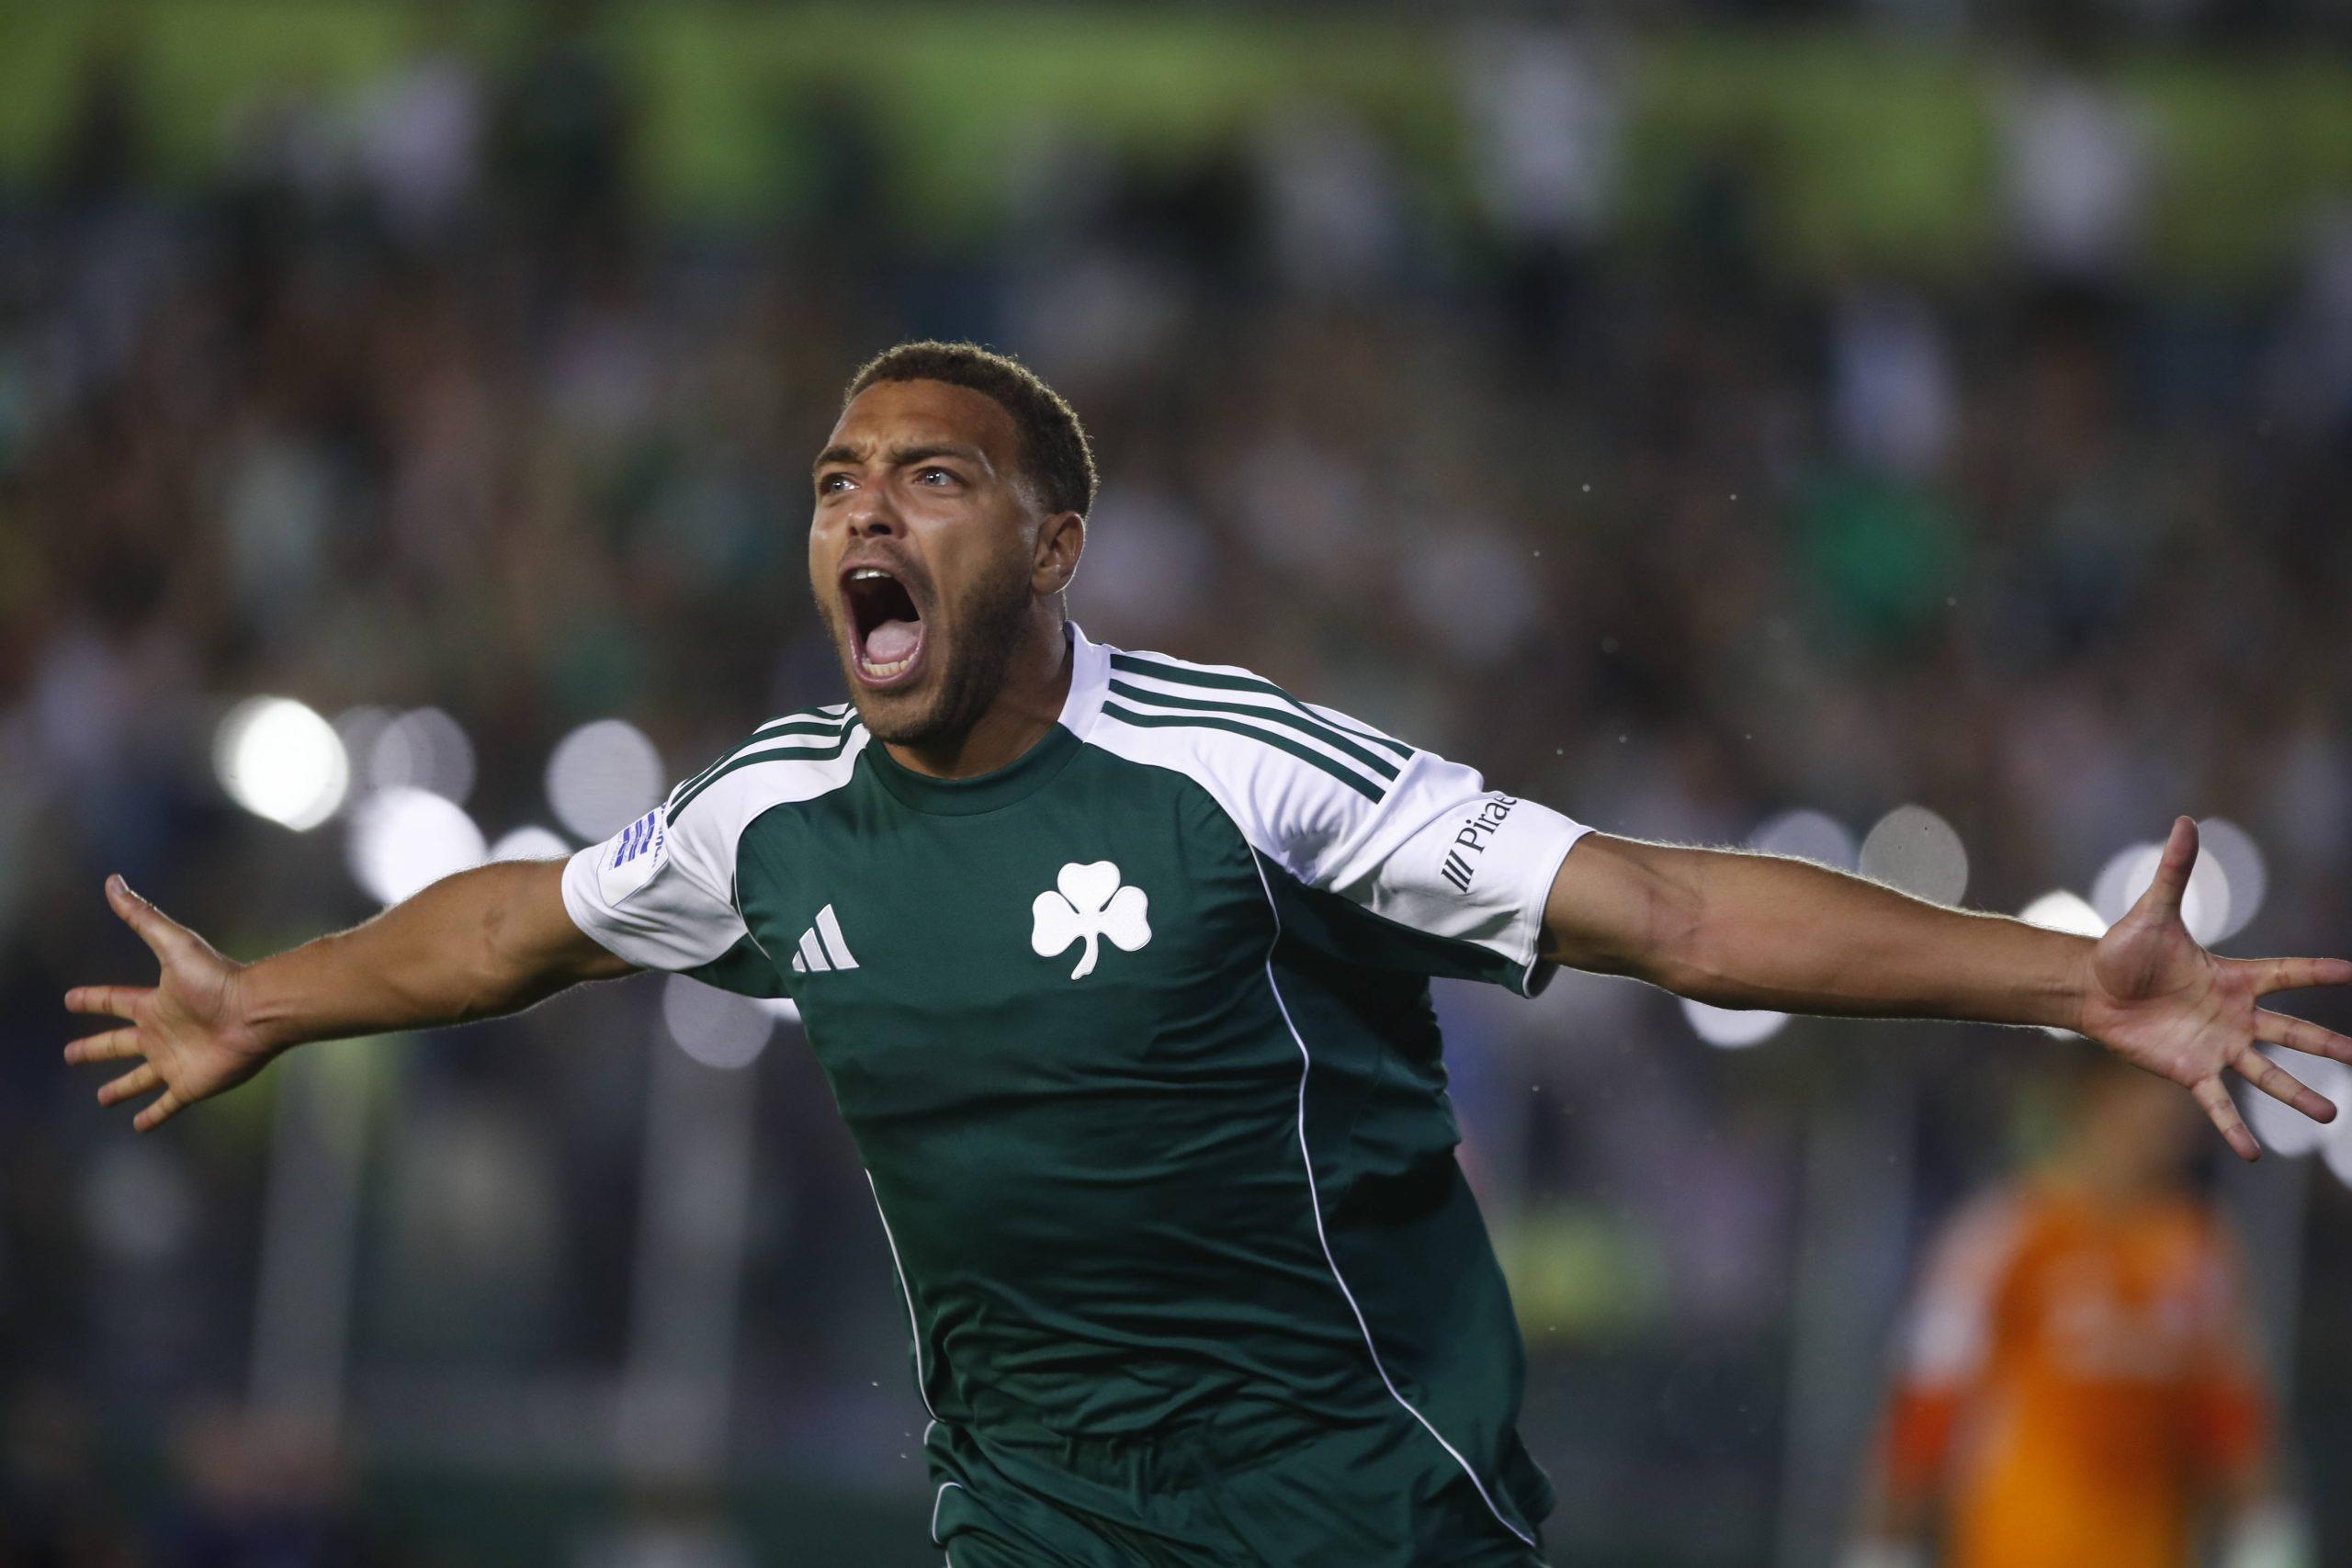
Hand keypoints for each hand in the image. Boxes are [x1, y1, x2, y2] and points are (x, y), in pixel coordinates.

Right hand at [63, 876, 273, 1131]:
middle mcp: (162, 1034)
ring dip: (121, 1088)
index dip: (92, 1001)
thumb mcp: (173, 945)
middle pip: (119, 1044)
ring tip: (103, 1099)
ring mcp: (175, 1062)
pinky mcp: (190, 1085)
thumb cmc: (218, 979)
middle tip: (70, 1055)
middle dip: (95, 1049)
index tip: (69, 1000)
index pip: (114, 1002)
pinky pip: (166, 1105)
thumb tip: (113, 881)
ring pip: (139, 1079)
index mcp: (155, 1004)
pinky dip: (153, 1116)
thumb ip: (143, 916)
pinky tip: (140, 1125)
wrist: (257, 1011)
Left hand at [2078, 818, 2351, 1160]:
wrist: (2091, 986)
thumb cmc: (2124, 950)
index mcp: (2233, 977)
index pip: (2288, 973)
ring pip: (2267, 1073)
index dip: (2319, 972)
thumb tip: (2186, 820)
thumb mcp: (2153, 911)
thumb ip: (2177, 872)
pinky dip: (2233, 1126)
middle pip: (2292, 1032)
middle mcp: (2233, 1015)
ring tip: (2331, 1116)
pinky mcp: (2190, 1070)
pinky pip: (2218, 1103)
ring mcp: (2215, 1045)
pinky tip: (2250, 1154)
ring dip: (2297, 1094)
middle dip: (2329, 1046)